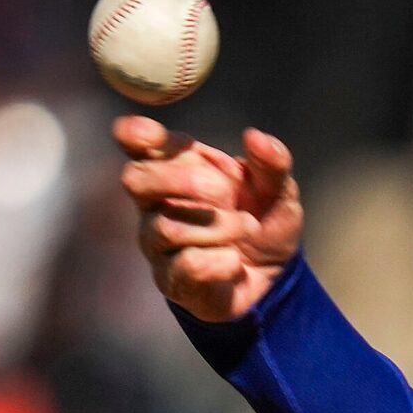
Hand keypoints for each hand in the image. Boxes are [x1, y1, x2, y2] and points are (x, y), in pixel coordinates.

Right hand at [114, 115, 302, 321]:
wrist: (273, 278)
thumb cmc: (263, 221)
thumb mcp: (277, 189)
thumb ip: (271, 162)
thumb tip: (255, 137)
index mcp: (176, 167)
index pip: (136, 143)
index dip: (135, 134)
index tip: (152, 136)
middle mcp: (157, 202)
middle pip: (136, 179)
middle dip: (182, 181)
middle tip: (224, 192)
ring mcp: (158, 241)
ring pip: (166, 228)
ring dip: (218, 226)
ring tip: (248, 227)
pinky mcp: (171, 279)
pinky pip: (186, 266)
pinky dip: (220, 261)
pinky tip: (235, 262)